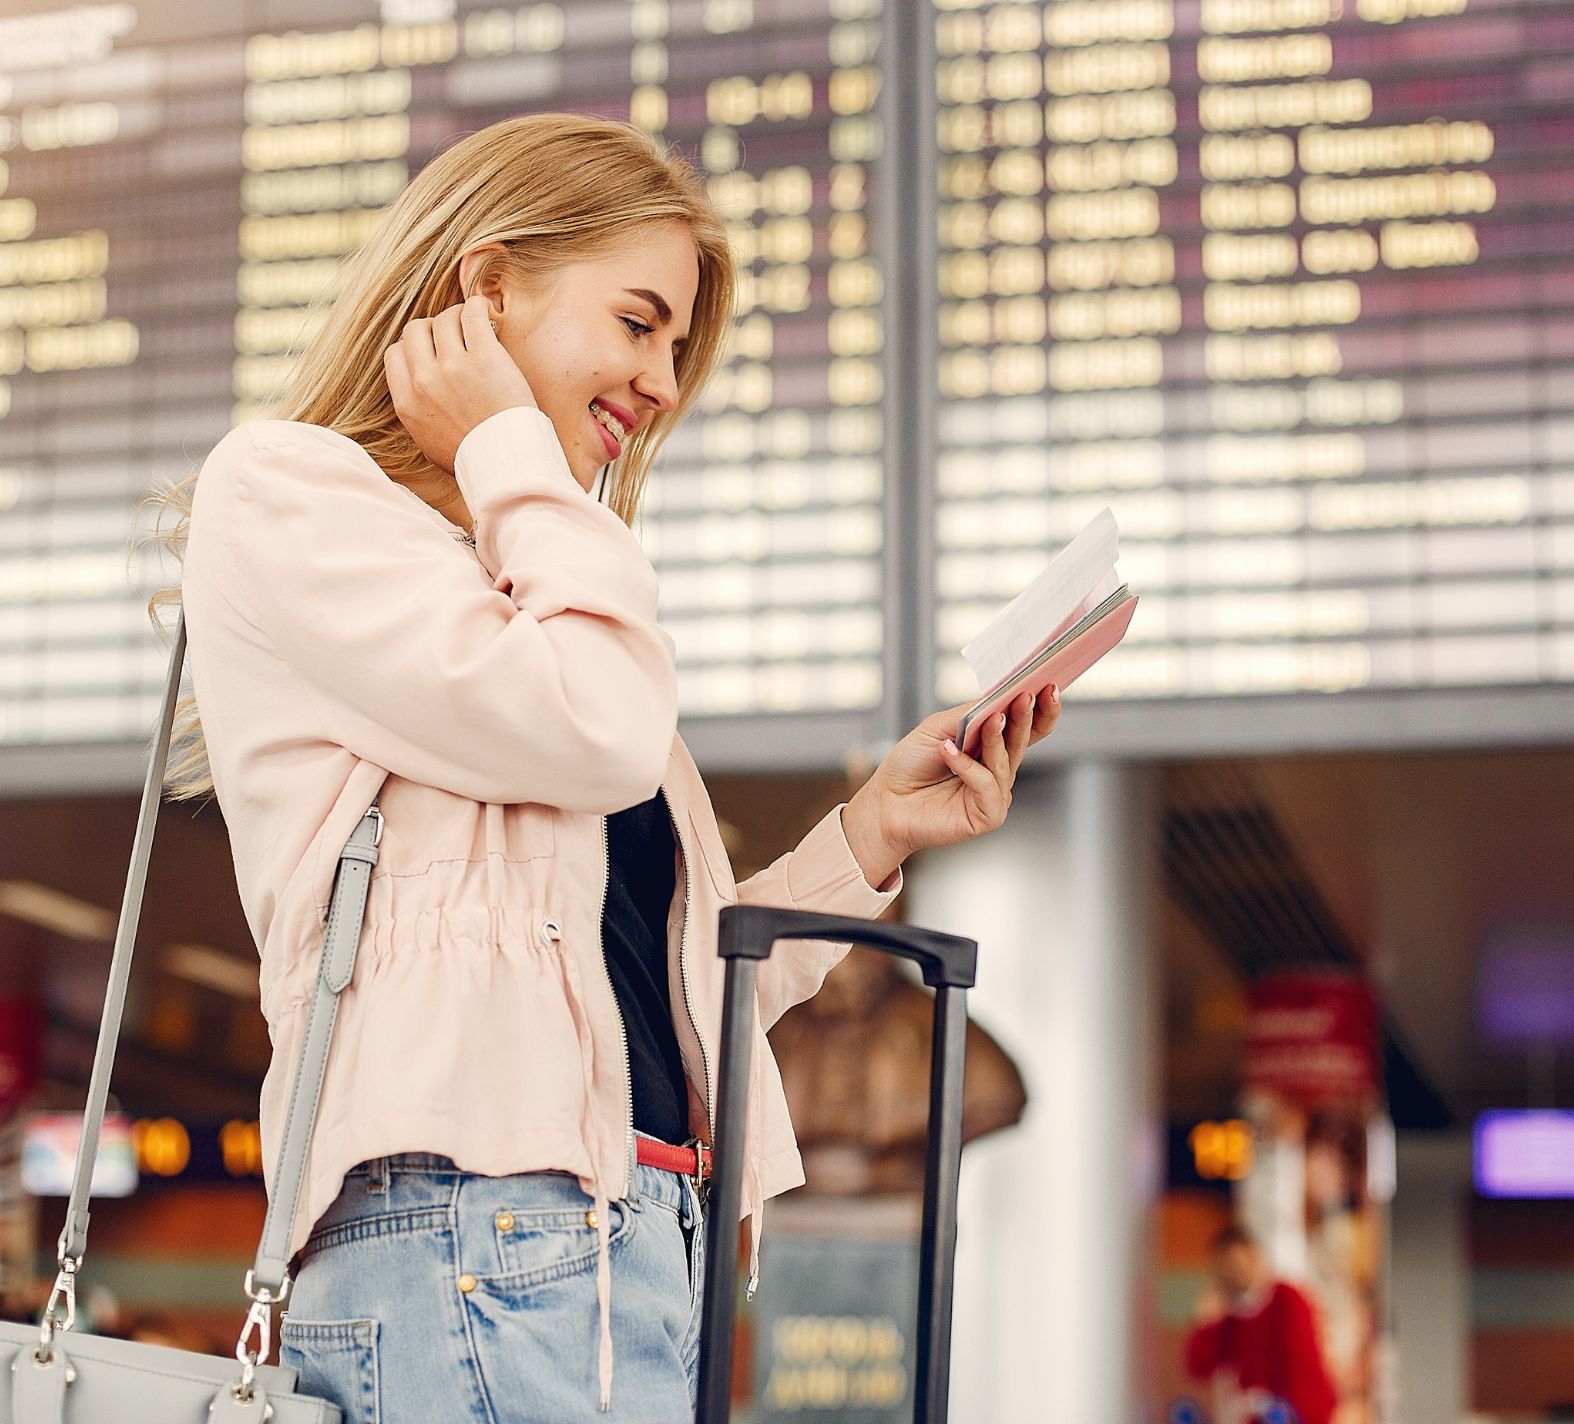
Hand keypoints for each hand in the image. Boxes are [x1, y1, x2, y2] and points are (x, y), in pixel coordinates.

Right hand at [383, 296, 536, 473]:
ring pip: (443, 319)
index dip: (413, 348)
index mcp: (407, 402)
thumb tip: (418, 396)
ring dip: (458, 318)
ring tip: (475, 327)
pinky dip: (478, 307)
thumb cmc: (473, 459)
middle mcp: (424, 381)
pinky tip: (486, 313)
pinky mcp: (484, 357)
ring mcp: (452, 367)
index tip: (432, 352)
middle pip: (415, 330)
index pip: (394, 354)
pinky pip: (472, 313)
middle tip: (455, 337)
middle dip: (433, 329)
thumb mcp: (429, 442)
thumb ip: (418, 414)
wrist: (506, 466)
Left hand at [840, 686, 1061, 887]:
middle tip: (1029, 695)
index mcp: (991, 749)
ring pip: (1006, 762)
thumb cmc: (910, 765)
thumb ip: (970, 715)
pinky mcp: (988, 814)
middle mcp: (998, 771)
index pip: (1026, 729)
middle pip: (1022, 742)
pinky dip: (968, 767)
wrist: (885, 802)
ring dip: (997, 738)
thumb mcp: (939, 728)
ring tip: (992, 718)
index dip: (1041, 710)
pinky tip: (948, 753)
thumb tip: (998, 698)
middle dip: (1027, 717)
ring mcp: (995, 794)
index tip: (1050, 684)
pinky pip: (987, 785)